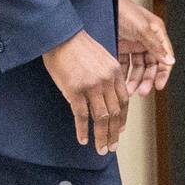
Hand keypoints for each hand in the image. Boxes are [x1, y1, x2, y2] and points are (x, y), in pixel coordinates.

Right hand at [41, 29, 128, 154]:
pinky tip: (83, 139)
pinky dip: (83, 130)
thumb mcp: (101, 57)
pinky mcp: (75, 91)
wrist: (60, 36)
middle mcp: (107, 80)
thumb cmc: (77, 45)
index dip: (122, 118)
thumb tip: (106, 94)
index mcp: (115, 71)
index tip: (119, 130)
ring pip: (101, 118)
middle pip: (115, 113)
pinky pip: (82, 116)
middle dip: (113, 133)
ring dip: (101, 136)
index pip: (123, 100)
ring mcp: (92, 86)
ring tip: (100, 149)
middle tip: (111, 146)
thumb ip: (107, 74)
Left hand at [116, 0, 175, 96]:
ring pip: (138, 67)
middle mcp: (147, 40)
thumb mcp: (143, 28)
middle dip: (147, 79)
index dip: (163, 73)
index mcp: (157, 34)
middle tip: (142, 91)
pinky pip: (125, 64)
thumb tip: (169, 60)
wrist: (103, 4)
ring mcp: (134, 44)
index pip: (164, 57)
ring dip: (135, 79)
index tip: (159, 85)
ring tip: (130, 90)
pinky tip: (121, 82)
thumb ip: (156, 46)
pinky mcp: (122, 47)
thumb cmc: (124, 10)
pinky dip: (124, 74)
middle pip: (151, 65)